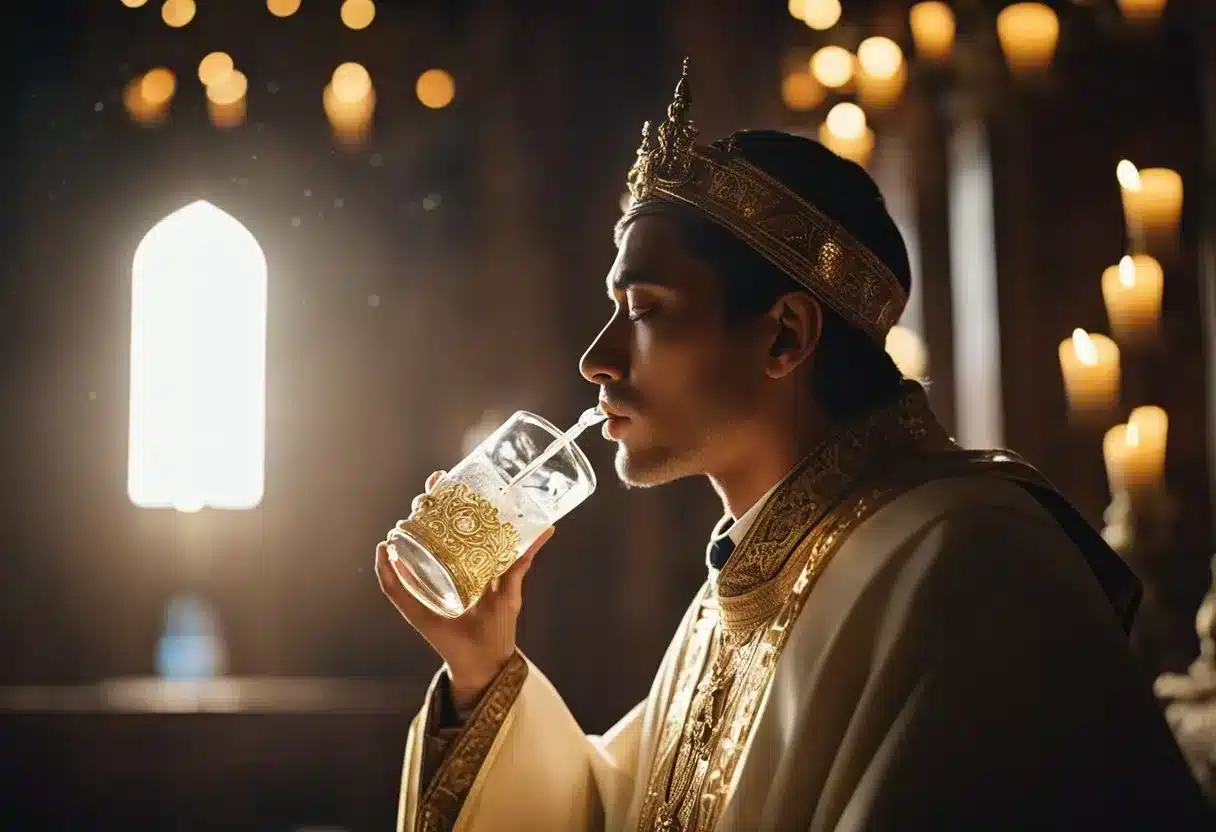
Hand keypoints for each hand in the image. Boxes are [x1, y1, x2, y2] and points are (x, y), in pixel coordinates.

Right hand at [376, 470, 553, 707]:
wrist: (485, 664)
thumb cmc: (497, 627)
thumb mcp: (509, 587)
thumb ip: (521, 560)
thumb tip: (548, 528)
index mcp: (460, 564)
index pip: (446, 525)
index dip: (441, 501)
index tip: (441, 477)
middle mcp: (439, 573)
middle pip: (425, 534)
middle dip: (423, 511)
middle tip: (425, 494)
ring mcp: (425, 590)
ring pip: (407, 555)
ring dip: (402, 535)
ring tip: (404, 520)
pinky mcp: (416, 610)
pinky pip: (395, 590)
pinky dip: (386, 572)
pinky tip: (385, 554)